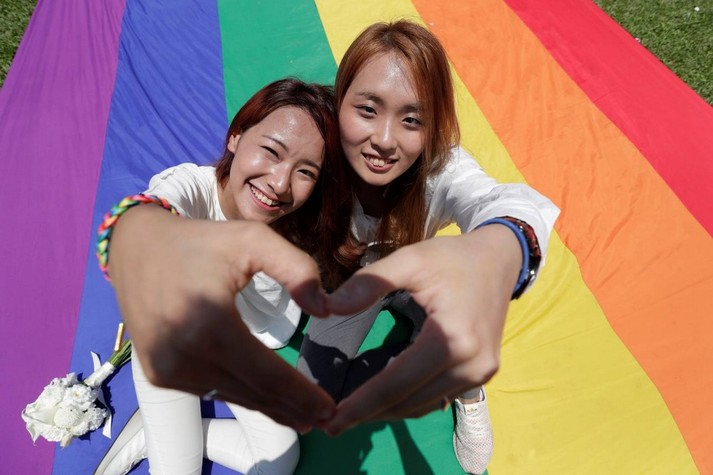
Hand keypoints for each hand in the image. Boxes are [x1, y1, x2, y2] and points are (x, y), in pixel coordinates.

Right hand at [109, 206, 334, 431]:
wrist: (137, 248)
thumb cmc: (201, 242)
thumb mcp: (253, 241)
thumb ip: (297, 269)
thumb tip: (325, 311)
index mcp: (210, 323)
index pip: (267, 374)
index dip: (301, 395)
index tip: (330, 409)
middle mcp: (183, 354)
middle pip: (252, 392)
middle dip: (292, 408)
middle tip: (325, 419)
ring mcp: (166, 368)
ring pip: (232, 396)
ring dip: (268, 408)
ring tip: (301, 417)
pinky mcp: (158, 373)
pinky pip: (210, 390)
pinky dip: (240, 396)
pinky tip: (264, 401)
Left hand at [323, 224, 521, 434]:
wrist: (498, 260)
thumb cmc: (452, 258)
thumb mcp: (410, 260)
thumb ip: (369, 283)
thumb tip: (328, 308)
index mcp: (452, 340)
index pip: (396, 384)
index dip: (360, 405)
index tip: (329, 422)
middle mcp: (471, 365)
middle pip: (409, 402)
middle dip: (369, 414)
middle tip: (331, 424)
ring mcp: (480, 374)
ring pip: (423, 406)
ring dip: (388, 412)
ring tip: (352, 414)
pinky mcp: (482, 374)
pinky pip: (438, 397)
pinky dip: (409, 402)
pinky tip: (384, 399)